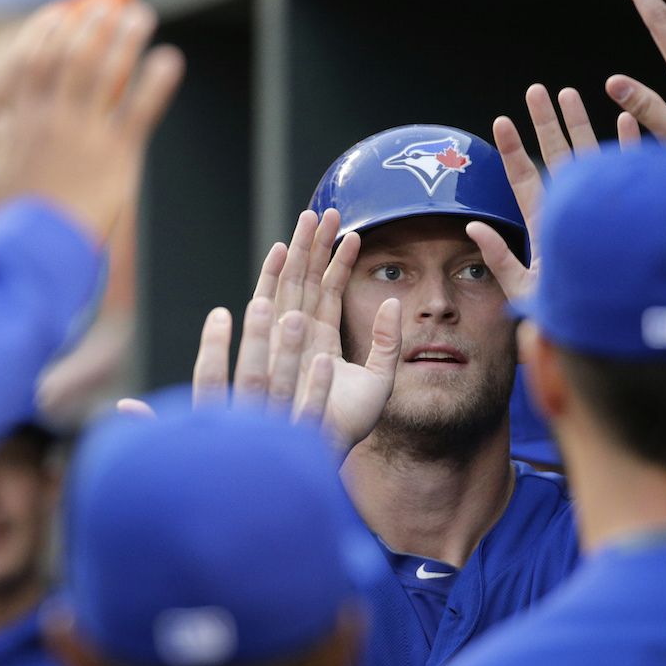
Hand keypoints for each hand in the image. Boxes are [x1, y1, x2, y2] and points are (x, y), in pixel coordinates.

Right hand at [0, 1, 183, 241]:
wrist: (38, 250)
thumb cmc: (21, 221)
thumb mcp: (3, 175)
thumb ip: (8, 145)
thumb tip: (5, 126)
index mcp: (22, 120)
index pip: (33, 62)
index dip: (48, 34)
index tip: (63, 14)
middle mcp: (53, 118)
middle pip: (73, 57)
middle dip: (93, 27)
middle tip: (112, 6)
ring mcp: (86, 134)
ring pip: (105, 74)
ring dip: (125, 40)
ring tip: (141, 17)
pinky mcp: (117, 155)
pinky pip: (141, 110)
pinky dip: (156, 83)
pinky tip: (170, 61)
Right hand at [190, 209, 401, 455]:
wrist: (320, 454)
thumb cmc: (346, 425)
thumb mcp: (380, 383)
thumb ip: (389, 343)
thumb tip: (396, 301)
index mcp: (322, 341)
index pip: (331, 292)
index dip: (339, 262)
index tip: (350, 231)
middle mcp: (300, 336)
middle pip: (307, 281)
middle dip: (314, 246)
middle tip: (323, 211)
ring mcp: (283, 339)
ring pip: (290, 286)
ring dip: (298, 253)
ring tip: (306, 221)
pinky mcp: (269, 346)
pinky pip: (273, 306)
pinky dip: (273, 278)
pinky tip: (279, 253)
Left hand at [469, 83, 639, 301]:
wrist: (604, 331)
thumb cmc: (565, 318)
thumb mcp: (523, 289)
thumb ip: (498, 257)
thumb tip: (472, 225)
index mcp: (545, 227)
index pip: (524, 181)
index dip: (512, 151)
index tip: (500, 123)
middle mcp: (571, 213)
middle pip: (555, 157)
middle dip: (545, 123)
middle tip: (535, 90)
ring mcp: (600, 211)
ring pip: (588, 158)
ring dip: (579, 125)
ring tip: (569, 93)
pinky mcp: (629, 216)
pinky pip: (629, 176)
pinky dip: (627, 148)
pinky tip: (624, 120)